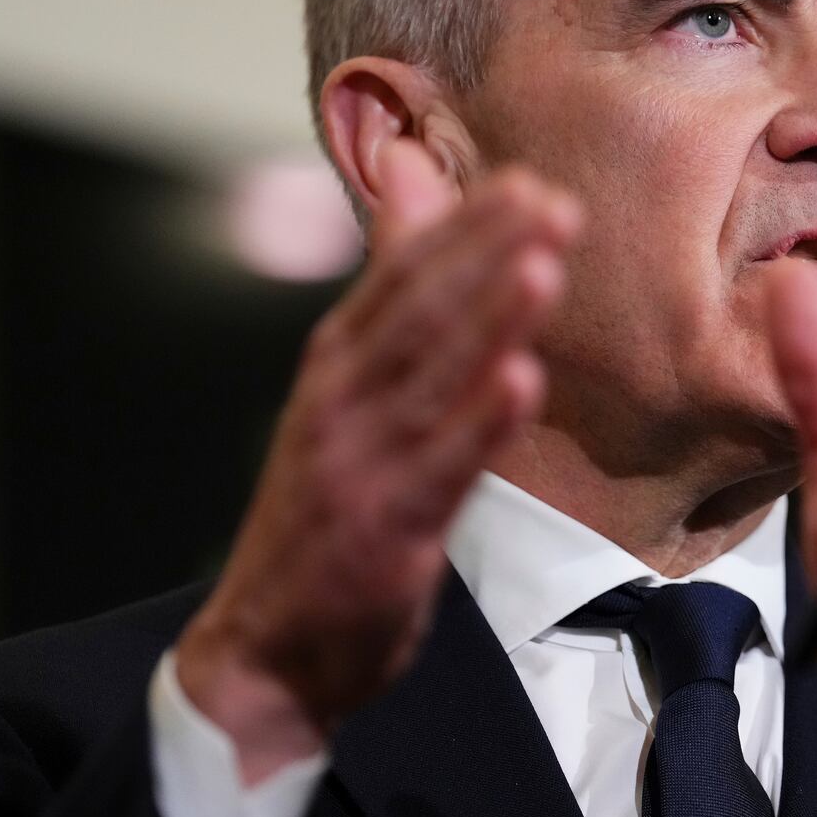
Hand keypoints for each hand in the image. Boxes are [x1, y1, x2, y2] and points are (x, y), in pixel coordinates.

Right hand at [176, 140, 579, 783]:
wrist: (266, 642)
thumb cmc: (327, 500)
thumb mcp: (352, 383)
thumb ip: (394, 283)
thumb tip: (412, 174)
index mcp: (338, 360)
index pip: (400, 275)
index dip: (462, 227)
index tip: (526, 185)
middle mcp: (341, 399)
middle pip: (415, 313)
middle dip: (484, 255)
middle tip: (550, 205)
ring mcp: (358, 463)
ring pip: (427, 380)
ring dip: (486, 323)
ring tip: (541, 269)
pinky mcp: (382, 528)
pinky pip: (437, 469)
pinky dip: (477, 425)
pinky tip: (520, 382)